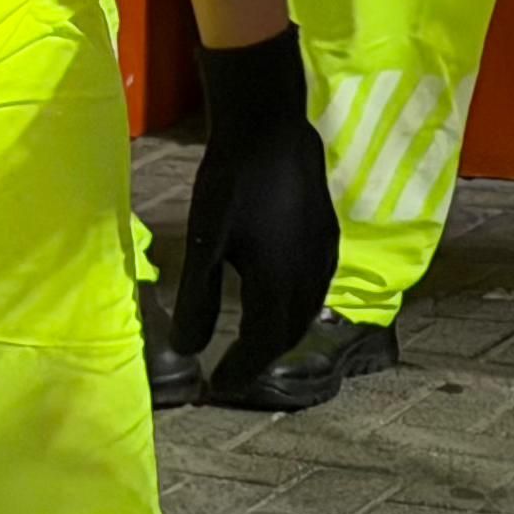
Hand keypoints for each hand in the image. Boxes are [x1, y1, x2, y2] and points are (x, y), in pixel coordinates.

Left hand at [175, 27, 340, 403]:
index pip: (262, 347)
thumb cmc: (231, 180)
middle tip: (231, 372)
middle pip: (288, 335)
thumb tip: (185, 350)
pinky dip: (296, 309)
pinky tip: (279, 299)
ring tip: (252, 345)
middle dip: (261, 359)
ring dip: (281, 336)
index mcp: (280, 284)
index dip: (239, 371)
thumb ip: (198, 300)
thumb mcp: (204, 242)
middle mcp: (310, 276)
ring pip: (307, 312)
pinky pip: (317, 289)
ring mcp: (324, 255)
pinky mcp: (328, 236)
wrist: (270, 124)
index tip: (216, 389)